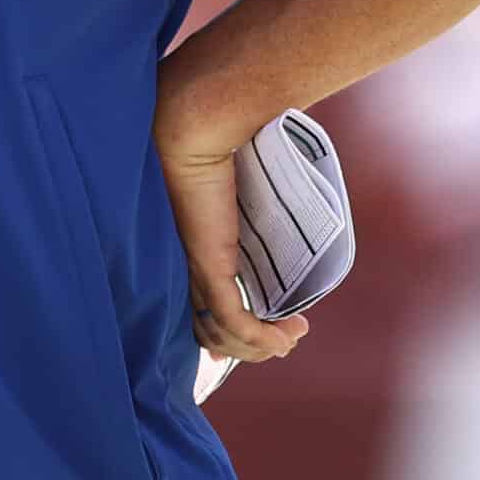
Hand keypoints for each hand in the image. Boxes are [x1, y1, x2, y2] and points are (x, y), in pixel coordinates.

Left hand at [156, 139, 307, 363]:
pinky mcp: (209, 267)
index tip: (266, 335)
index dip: (229, 336)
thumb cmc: (216, 152)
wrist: (197, 132)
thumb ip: (251, 207)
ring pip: (223, 333)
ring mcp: (196, 270)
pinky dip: (262, 338)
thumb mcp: (241, 189)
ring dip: (262, 346)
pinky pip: (234, 320)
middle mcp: (187, 269)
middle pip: (211, 333)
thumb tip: (279, 207)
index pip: (199, 314)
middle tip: (287, 338)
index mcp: (190, 255)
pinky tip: (285, 338)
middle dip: (251, 347)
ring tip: (292, 335)